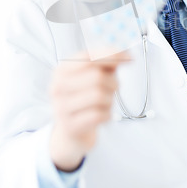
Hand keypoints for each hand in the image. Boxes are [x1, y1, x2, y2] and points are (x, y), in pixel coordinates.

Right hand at [49, 51, 129, 171]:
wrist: (72, 133)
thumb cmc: (86, 99)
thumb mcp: (93, 76)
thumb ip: (108, 62)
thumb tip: (127, 54)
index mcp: (62, 70)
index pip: (88, 57)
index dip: (112, 56)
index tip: (129, 58)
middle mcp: (57, 87)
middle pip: (97, 76)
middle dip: (112, 82)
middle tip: (114, 87)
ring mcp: (61, 107)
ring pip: (99, 96)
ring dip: (110, 99)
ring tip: (106, 102)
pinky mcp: (70, 126)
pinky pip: (99, 115)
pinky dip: (107, 114)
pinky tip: (102, 115)